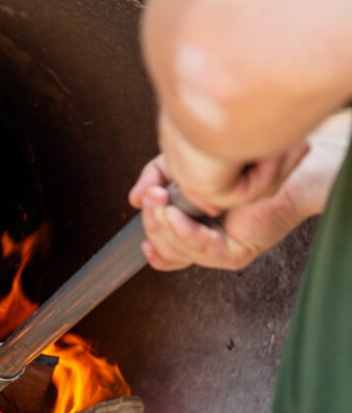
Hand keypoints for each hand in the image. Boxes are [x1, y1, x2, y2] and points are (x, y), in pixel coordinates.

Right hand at [128, 128, 344, 270]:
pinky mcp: (235, 253)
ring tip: (158, 200)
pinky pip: (201, 250)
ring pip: (177, 251)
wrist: (279, 158)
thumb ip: (155, 179)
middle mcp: (208, 244)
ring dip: (162, 225)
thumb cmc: (238, 159)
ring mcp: (220, 252)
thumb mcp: (182, 166)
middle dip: (152, 221)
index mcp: (196, 228)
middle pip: (165, 247)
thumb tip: (133, 199)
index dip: (150, 238)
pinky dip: (184, 233)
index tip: (139, 220)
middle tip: (150, 196)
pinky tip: (175, 214)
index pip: (165, 247)